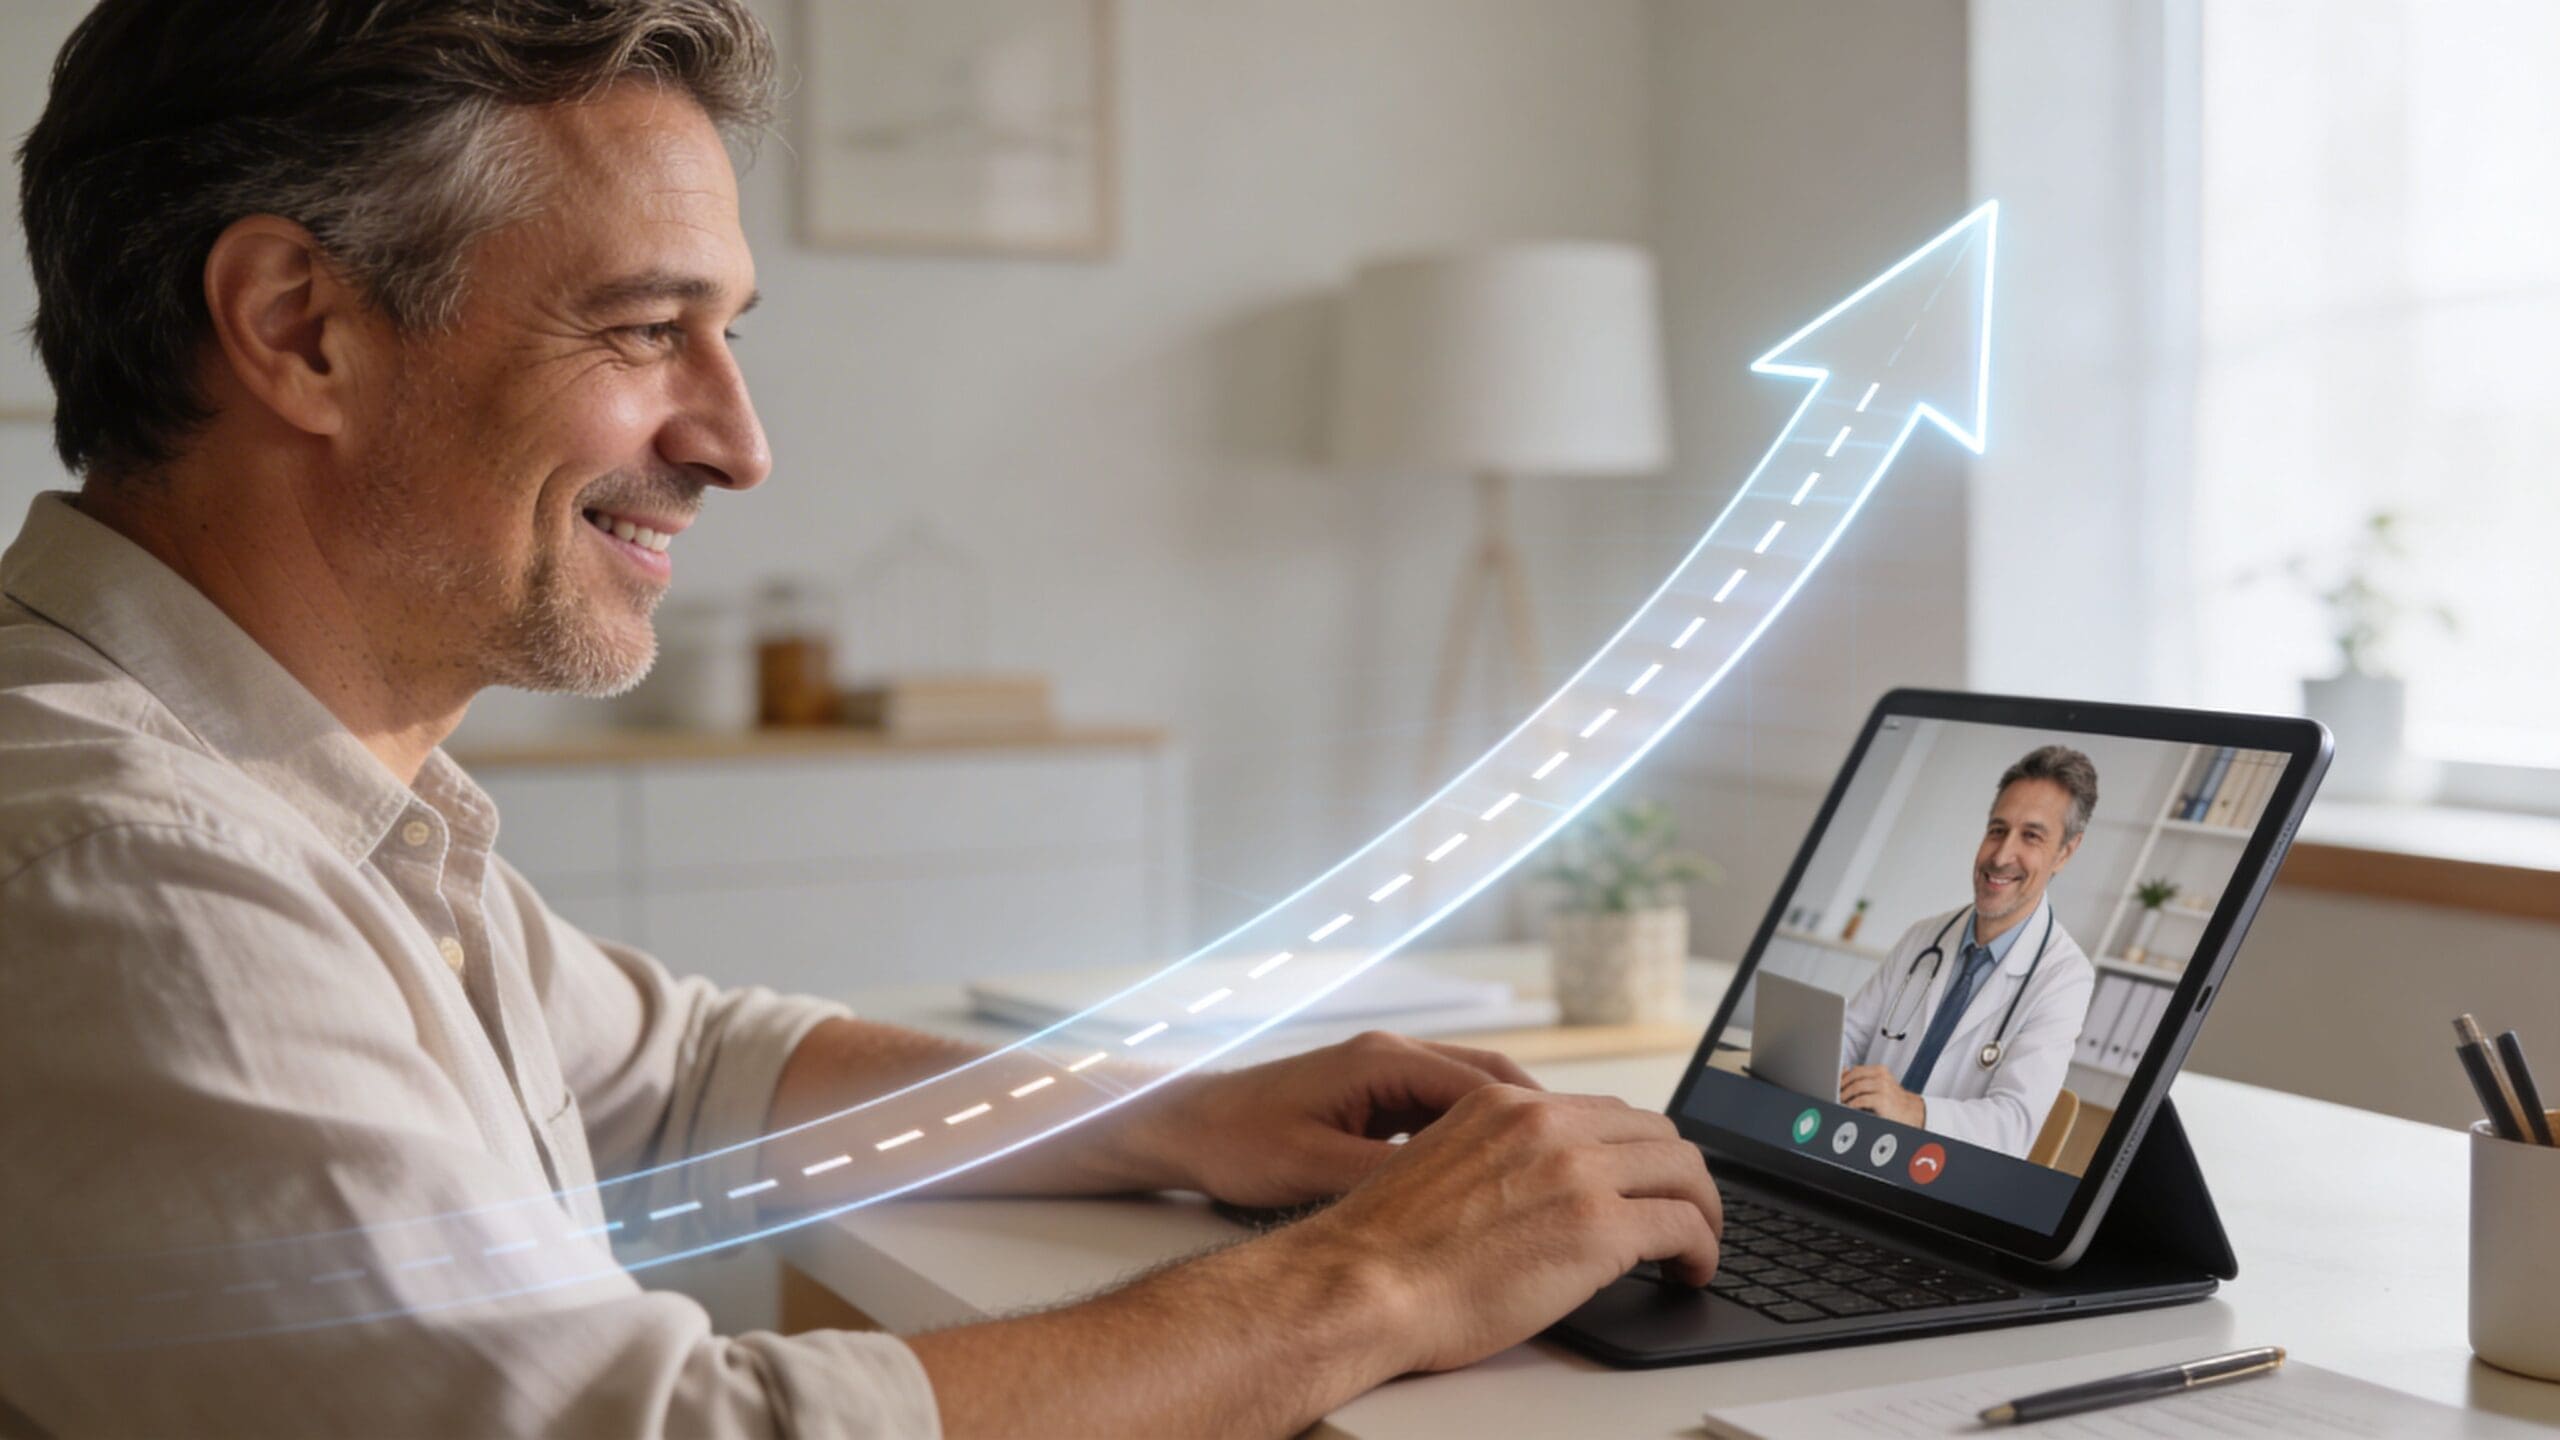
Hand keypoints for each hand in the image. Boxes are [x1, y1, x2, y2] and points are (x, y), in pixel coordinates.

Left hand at [1141, 1031, 1541, 1206]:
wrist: (1185, 1127)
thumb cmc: (1238, 1144)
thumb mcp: (1312, 1168)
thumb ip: (1383, 1178)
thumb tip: (1452, 1199)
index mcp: (1382, 1062)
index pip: (1483, 1085)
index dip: (1539, 1121)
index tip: (1580, 1155)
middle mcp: (1392, 1057)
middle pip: (1492, 1083)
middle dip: (1544, 1121)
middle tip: (1587, 1163)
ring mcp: (1385, 1075)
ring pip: (1473, 1097)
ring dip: (1515, 1129)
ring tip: (1557, 1175)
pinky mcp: (1376, 1097)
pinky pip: (1446, 1112)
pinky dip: (1478, 1139)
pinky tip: (1498, 1178)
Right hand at [1272, 1085, 1721, 1375]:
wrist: (1362, 1285)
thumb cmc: (1386, 1252)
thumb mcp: (1439, 1166)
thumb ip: (1494, 1159)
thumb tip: (1530, 1189)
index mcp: (1505, 1106)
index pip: (1605, 1111)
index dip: (1638, 1152)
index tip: (1645, 1183)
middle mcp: (1546, 1124)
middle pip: (1656, 1133)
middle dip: (1679, 1177)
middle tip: (1684, 1216)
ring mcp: (1576, 1172)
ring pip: (1683, 1171)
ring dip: (1702, 1210)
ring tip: (1697, 1248)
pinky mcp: (1599, 1228)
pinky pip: (1685, 1226)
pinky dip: (1703, 1249)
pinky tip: (1691, 1273)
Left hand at [1839, 1064, 1925, 1126]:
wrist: (1910, 1113)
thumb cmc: (1891, 1100)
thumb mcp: (1877, 1086)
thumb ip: (1862, 1078)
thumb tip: (1843, 1070)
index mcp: (1880, 1070)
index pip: (1856, 1070)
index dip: (1843, 1077)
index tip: (1835, 1085)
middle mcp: (1882, 1076)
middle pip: (1854, 1076)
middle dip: (1842, 1085)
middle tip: (1836, 1094)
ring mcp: (1883, 1087)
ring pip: (1856, 1087)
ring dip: (1845, 1095)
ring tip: (1841, 1101)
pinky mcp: (1882, 1100)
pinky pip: (1861, 1100)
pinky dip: (1852, 1104)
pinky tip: (1849, 1107)